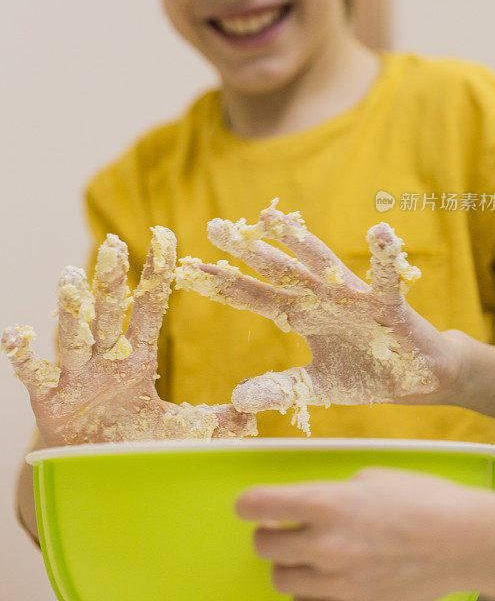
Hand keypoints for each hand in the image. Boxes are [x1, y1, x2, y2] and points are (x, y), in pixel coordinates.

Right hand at [1, 227, 255, 445]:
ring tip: (69, 278)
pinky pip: (35, 374)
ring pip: (74, 337)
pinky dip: (24, 355)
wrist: (96, 474)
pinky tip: (15, 332)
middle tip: (112, 244)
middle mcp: (105, 359)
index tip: (165, 236)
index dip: (155, 275)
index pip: (148, 309)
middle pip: (108, 313)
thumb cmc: (135, 442)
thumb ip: (214, 422)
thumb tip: (254, 415)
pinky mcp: (49, 400)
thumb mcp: (179, 432)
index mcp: (136, 358)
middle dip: (110, 280)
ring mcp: (76, 376)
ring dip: (72, 309)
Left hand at [174, 200, 464, 431]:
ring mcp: (353, 296)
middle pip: (278, 270)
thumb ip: (280, 388)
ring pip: (322, 263)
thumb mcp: (316, 387)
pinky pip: (386, 277)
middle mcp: (321, 297)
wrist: (414, 377)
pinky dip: (386, 255)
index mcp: (300, 314)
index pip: (254, 296)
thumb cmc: (364, 373)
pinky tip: (379, 232)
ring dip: (298, 240)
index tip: (190, 269)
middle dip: (248, 250)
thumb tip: (236, 397)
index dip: (223, 284)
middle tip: (215, 227)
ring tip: (272, 219)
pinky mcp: (388, 303)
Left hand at [235, 468, 494, 600]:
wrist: (462, 541)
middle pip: (263, 546)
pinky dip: (310, 589)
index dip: (247, 503)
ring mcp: (338, 583)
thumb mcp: (367, 479)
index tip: (249, 504)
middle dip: (266, 533)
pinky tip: (327, 573)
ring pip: (281, 580)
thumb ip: (329, 495)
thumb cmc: (419, 498)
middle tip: (280, 525)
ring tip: (306, 551)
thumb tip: (307, 506)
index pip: (257, 505)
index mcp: (325, 503)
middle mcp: (324, 545)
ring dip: (287, 563)